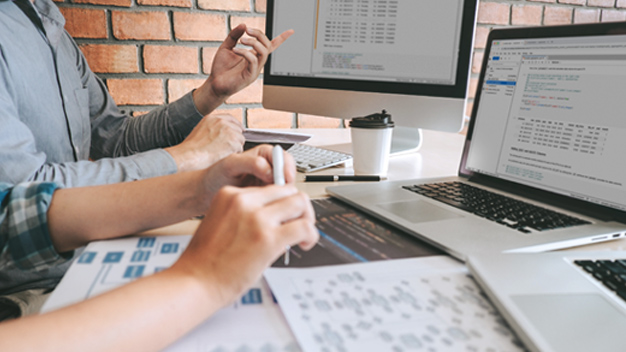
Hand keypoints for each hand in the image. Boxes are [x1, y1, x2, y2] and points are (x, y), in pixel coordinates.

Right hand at [165, 114, 244, 171]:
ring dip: (235, 147)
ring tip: (223, 153)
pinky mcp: (233, 141)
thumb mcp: (199, 131)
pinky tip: (225, 156)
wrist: (188, 155)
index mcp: (212, 118)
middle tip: (229, 148)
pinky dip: (235, 154)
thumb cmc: (190, 149)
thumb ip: (212, 129)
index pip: (230, 118)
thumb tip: (221, 134)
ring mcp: (228, 130)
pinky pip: (240, 148)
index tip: (239, 130)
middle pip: (238, 129)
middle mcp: (221, 122)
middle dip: (236, 139)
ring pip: (240, 139)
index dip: (236, 125)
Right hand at [172, 185, 318, 305]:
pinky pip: (304, 227)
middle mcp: (244, 201)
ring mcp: (257, 218)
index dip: (283, 203)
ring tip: (302, 236)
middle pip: (289, 191)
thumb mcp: (221, 221)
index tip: (287, 216)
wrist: (195, 281)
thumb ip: (246, 213)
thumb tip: (275, 216)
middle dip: (299, 208)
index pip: (271, 187)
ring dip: (307, 219)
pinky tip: (304, 245)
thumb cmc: (206, 260)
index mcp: (230, 194)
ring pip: (300, 203)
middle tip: (299, 224)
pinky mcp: (269, 238)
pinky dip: (310, 236)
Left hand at [192, 24, 294, 114]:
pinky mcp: (250, 76)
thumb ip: (234, 35)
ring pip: (263, 52)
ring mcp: (254, 70)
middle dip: (259, 34)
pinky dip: (245, 52)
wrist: (215, 84)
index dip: (282, 38)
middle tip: (248, 30)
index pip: (271, 46)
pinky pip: (253, 61)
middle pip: (267, 45)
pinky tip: (235, 50)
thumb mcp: (227, 46)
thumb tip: (243, 25)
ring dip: (253, 42)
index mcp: (253, 55)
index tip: (291, 31)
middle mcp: (257, 62)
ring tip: (241, 40)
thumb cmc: (221, 68)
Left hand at [196, 144, 296, 204]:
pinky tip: (268, 208)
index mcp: (262, 154)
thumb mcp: (230, 165)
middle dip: (287, 184)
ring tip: (272, 202)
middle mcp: (267, 167)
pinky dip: (275, 203)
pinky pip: (276, 199)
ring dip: (282, 195)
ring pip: (284, 188)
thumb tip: (269, 169)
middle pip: (288, 174)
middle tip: (281, 193)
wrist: (205, 193)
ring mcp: (267, 182)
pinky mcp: (264, 196)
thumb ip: (250, 163)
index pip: (283, 158)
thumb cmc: (214, 176)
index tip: (285, 179)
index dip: (287, 168)